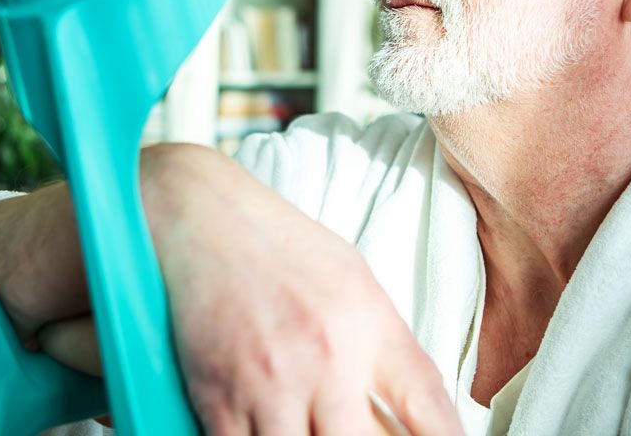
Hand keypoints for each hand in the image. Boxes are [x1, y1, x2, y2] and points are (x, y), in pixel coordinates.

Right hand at [41, 144, 464, 435]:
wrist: (200, 216)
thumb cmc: (280, 246)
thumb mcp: (355, 282)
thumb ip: (386, 348)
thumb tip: (413, 413)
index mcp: (369, 326)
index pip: (430, 411)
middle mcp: (326, 360)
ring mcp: (270, 385)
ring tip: (316, 432)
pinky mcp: (218, 400)